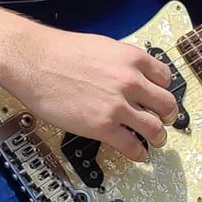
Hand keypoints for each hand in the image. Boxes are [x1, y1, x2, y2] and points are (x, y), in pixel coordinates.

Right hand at [7, 27, 175, 161]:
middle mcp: (130, 81)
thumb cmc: (59, 52)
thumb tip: (126, 73)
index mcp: (132, 58)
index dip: (163, 90)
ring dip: (158, 137)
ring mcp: (118, 106)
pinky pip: (132, 146)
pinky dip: (138, 154)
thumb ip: (120, 62)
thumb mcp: (101, 46)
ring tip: (155, 141)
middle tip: (164, 120)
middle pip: (167, 104)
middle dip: (167, 115)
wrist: (34, 61)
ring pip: (155, 128)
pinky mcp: (103, 127)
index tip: (159, 97)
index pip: (165, 78)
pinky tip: (136, 154)